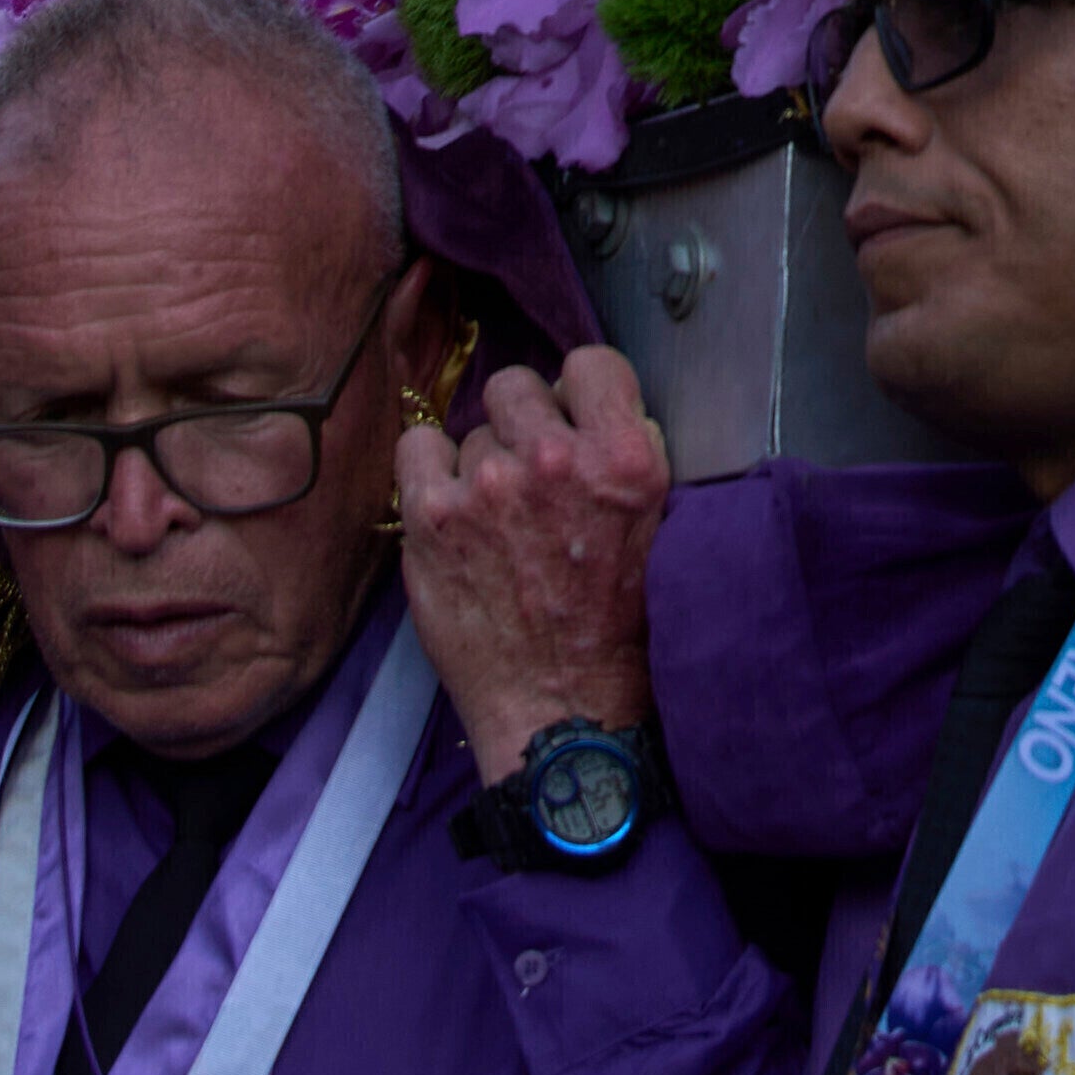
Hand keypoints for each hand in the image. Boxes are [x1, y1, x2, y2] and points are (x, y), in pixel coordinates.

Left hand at [389, 347, 677, 777]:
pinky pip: (416, 449)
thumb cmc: (618, 630)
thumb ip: (627, 455)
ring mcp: (487, 487)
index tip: (573, 425)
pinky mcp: (431, 518)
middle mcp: (554, 461)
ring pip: (471, 427)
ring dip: (481, 463)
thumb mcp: (658, 527)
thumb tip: (590, 407)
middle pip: (518, 386)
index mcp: (624, 460)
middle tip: (531, 477)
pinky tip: (450, 512)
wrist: (563, 711)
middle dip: (524, 425)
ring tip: (496, 520)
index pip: (590, 363)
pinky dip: (429, 474)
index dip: (580, 396)